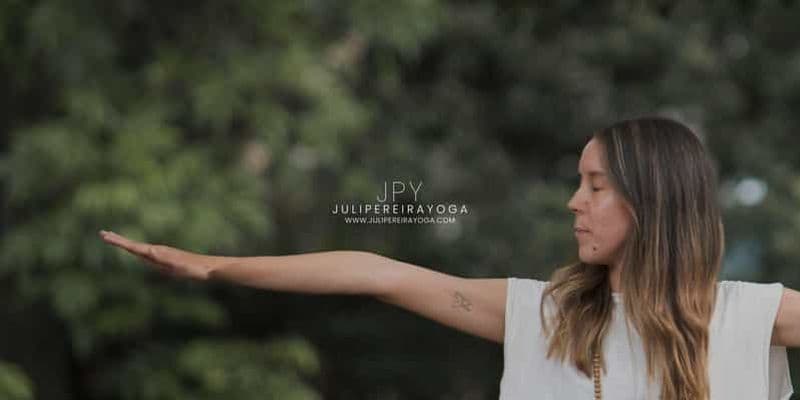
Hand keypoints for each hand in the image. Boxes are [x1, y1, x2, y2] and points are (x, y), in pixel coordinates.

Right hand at [99, 230, 213, 279]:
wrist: (208, 268)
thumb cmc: (193, 269)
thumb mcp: (177, 265)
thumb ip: (163, 259)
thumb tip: (148, 251)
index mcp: (157, 253)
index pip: (133, 247)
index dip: (119, 242)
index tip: (105, 236)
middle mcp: (158, 251)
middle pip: (134, 245)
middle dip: (118, 240)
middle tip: (103, 234)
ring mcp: (162, 254)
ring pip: (139, 249)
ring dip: (126, 244)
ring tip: (114, 239)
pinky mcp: (167, 258)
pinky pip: (147, 254)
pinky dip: (138, 251)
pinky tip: (137, 252)